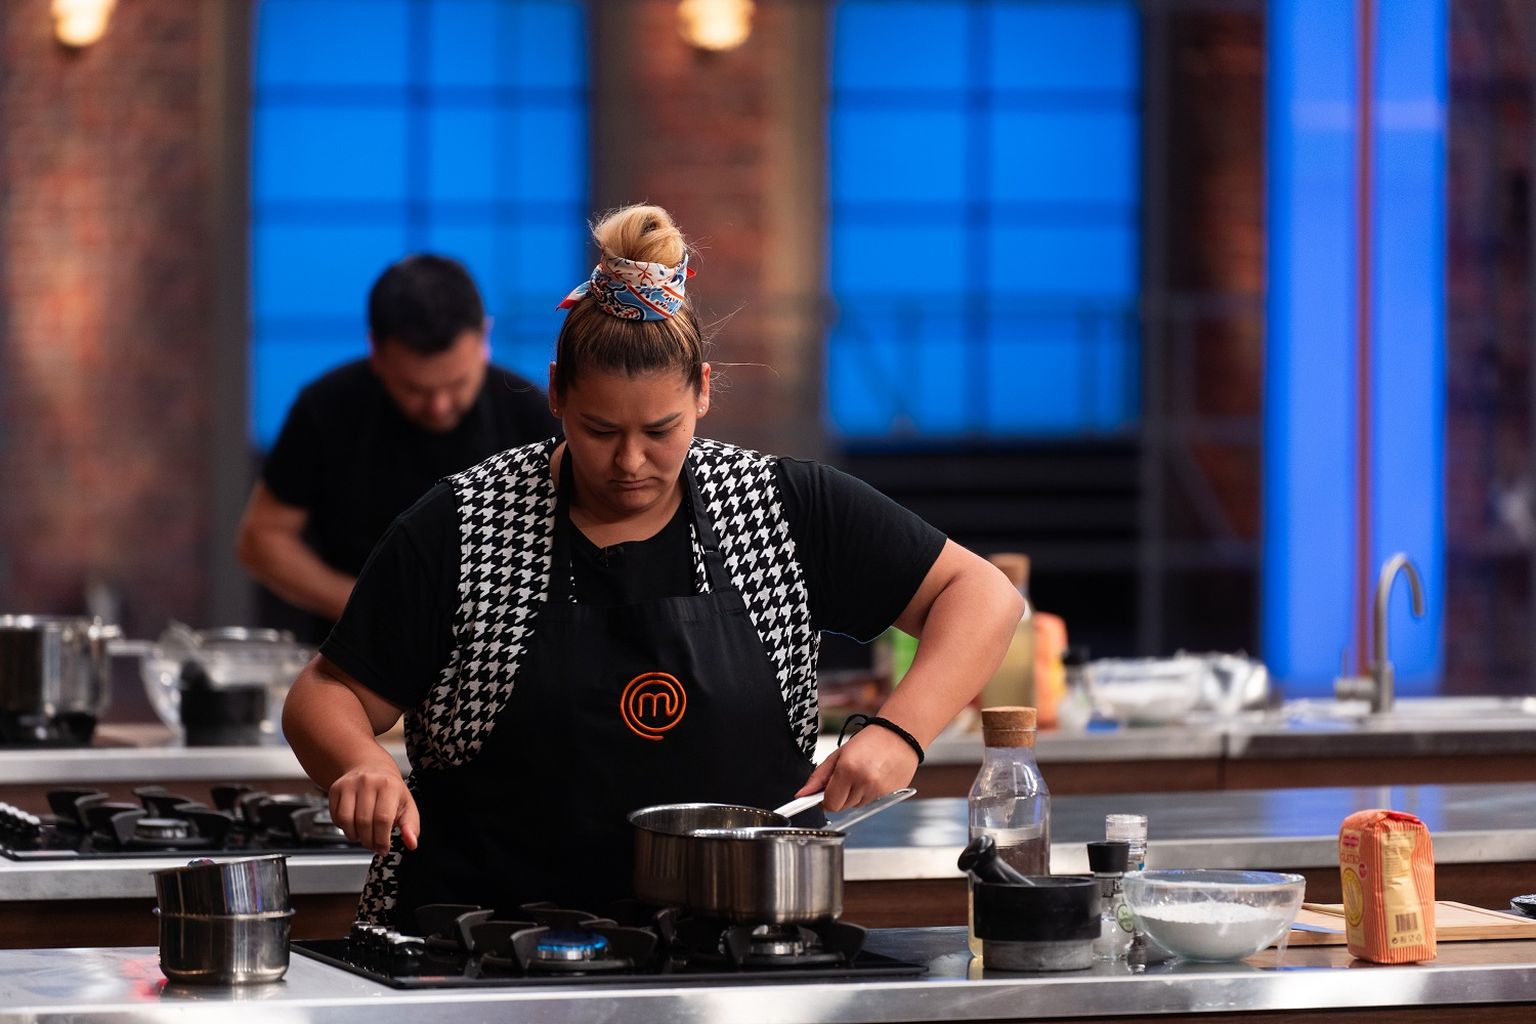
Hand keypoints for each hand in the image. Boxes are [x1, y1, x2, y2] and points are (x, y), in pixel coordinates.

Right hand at [329, 766, 418, 855]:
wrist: (371, 768)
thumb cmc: (391, 790)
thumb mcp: (407, 805)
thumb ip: (411, 826)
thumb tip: (411, 843)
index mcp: (389, 786)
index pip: (383, 819)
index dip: (382, 839)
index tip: (383, 849)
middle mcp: (368, 782)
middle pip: (364, 822)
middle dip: (368, 841)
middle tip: (373, 845)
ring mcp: (350, 784)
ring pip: (346, 820)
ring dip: (354, 836)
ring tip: (363, 836)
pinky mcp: (335, 788)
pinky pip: (335, 816)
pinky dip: (343, 827)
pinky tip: (353, 825)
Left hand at [795, 725, 918, 811]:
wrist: (900, 736)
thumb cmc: (869, 741)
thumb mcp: (838, 755)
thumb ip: (818, 777)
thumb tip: (802, 794)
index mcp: (848, 769)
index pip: (830, 803)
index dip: (824, 800)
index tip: (821, 797)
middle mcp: (864, 782)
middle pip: (842, 806)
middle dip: (839, 796)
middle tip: (846, 777)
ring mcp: (878, 790)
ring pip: (855, 806)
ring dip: (854, 795)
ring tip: (862, 775)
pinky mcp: (890, 795)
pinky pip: (869, 804)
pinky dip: (867, 795)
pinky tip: (873, 779)